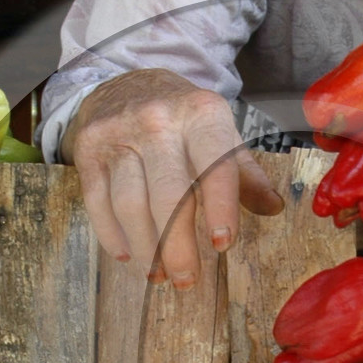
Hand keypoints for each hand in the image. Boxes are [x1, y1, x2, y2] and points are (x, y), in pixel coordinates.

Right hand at [64, 68, 283, 286]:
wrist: (126, 82)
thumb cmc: (182, 119)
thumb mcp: (219, 133)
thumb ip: (245, 172)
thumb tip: (274, 208)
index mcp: (201, 115)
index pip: (215, 165)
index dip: (221, 207)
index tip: (223, 244)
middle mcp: (158, 121)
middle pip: (168, 194)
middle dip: (176, 245)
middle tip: (186, 279)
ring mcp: (118, 135)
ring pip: (130, 203)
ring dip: (145, 248)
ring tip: (158, 274)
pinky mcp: (89, 152)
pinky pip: (98, 202)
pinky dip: (112, 235)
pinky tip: (128, 255)